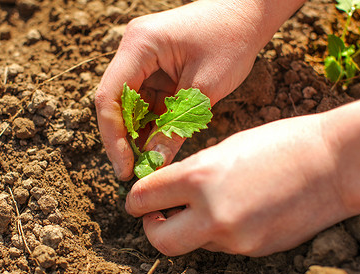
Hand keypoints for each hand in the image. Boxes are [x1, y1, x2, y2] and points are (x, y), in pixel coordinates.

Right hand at [95, 0, 304, 179]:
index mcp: (139, 45)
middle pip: (115, 103)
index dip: (113, 137)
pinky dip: (152, 124)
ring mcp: (143, 60)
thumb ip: (175, 126)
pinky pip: (146, 102)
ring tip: (148, 163)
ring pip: (129, 106)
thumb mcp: (204, 89)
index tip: (124, 168)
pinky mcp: (155, 69)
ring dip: (138, 134)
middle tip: (135, 171)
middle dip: (124, 139)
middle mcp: (133, 51)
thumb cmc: (231, 40)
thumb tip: (154, 163)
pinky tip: (158, 145)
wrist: (249, 15)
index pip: (110, 97)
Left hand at [125, 94, 359, 255]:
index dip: (134, 199)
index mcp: (200, 176)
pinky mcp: (254, 250)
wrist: (335, 164)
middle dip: (151, 227)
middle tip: (156, 215)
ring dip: (189, 229)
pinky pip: (221, 246)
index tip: (137, 199)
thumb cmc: (281, 143)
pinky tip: (236, 211)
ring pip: (192, 243)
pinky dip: (217, 233)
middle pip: (158, 240)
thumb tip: (168, 191)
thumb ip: (192, 173)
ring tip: (207, 206)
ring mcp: (235, 237)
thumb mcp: (225, 148)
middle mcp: (213, 212)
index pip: (143, 197)